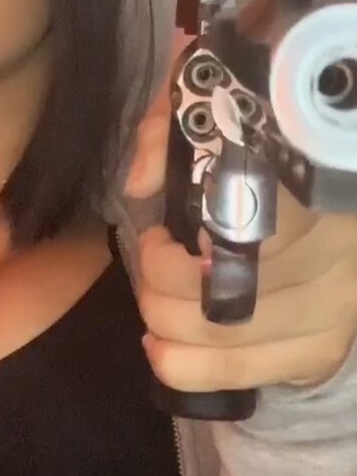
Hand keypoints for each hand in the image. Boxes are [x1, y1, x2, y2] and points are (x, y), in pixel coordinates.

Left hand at [125, 113, 356, 391]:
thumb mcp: (215, 102)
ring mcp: (337, 305)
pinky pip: (250, 373)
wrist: (342, 183)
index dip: (192, 245)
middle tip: (149, 255)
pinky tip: (162, 347)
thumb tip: (138, 185)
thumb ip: (169, 129)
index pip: (250, 228)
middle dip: (163, 284)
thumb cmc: (268, 137)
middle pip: (232, 291)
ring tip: (151, 298)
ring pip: (232, 338)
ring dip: (167, 324)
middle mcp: (338, 250)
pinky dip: (190, 369)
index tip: (159, 232)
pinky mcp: (326, 345)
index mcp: (318, 183)